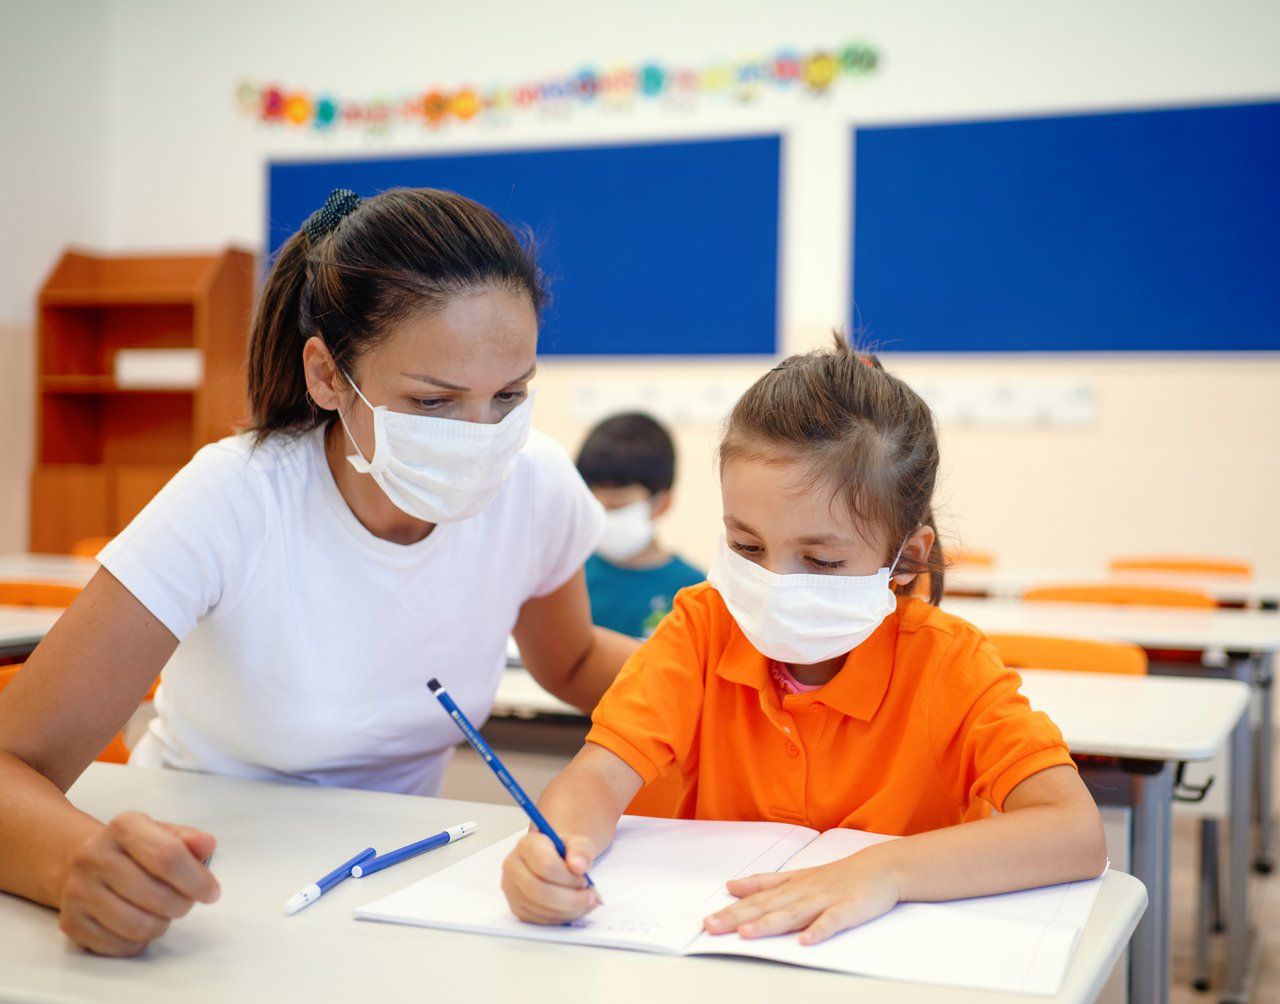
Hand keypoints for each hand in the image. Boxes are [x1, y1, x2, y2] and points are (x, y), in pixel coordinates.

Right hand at [59, 811, 219, 955]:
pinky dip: (141, 942)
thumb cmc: (137, 849)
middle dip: (182, 904)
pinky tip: (141, 923)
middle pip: (155, 896)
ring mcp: (77, 891)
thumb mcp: (164, 834)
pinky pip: (120, 946)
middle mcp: (93, 856)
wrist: (86, 862)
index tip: (212, 892)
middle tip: (186, 901)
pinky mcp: (71, 923)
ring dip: (162, 924)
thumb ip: (189, 840)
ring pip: (138, 926)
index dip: (196, 879)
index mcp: (123, 827)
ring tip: (164, 912)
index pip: (167, 856)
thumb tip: (207, 844)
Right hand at [501, 830, 600, 924]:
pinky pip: (539, 920)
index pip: (545, 865)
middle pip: (539, 890)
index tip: (585, 878)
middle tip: (590, 897)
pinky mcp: (517, 908)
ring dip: (569, 910)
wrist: (554, 860)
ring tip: (585, 902)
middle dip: (570, 898)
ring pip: (539, 908)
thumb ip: (581, 850)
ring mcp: (512, 889)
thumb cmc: (565, 852)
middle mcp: (513, 866)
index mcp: (527, 844)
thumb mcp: (578, 843)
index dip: (569, 877)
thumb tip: (579, 866)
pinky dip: (562, 918)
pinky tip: (574, 909)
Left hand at [703, 853, 898, 944]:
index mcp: (789, 886)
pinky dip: (819, 930)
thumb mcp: (796, 876)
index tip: (706, 923)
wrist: (879, 868)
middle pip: (766, 907)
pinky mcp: (847, 909)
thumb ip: (763, 882)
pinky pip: (832, 921)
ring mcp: (824, 900)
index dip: (731, 911)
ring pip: (793, 913)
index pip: (755, 900)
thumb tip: (731, 885)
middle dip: (738, 918)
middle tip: (712, 928)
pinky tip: (806, 941)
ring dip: (769, 924)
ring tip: (746, 934)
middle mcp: (802, 892)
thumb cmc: (835, 876)